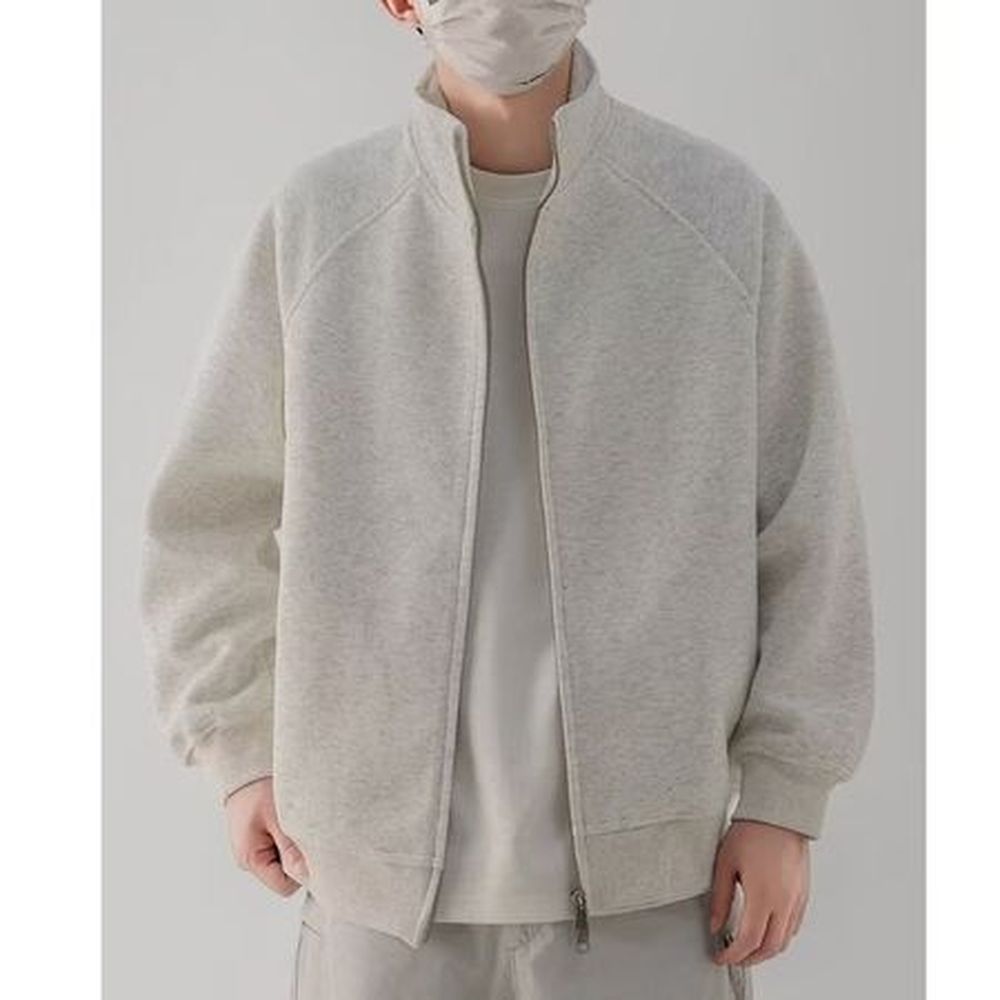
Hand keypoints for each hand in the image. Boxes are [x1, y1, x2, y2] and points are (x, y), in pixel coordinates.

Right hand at [223, 776, 308, 895]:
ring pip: (285, 861)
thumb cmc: (259, 789)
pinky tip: (288, 818)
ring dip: (294, 845)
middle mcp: (249, 860)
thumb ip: (293, 849)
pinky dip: (289, 836)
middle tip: (301, 828)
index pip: (285, 886)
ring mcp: (254, 850)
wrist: (244, 766)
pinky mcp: (260, 840)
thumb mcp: (280, 818)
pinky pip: (281, 848)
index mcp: (250, 859)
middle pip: (286, 875)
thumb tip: (310, 876)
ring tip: (292, 819)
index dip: (302, 872)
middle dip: (298, 857)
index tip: (312, 848)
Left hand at [709, 819, 809, 966]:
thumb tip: (716, 925)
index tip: (720, 957)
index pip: (749, 941)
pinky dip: (780, 936)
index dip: (733, 955)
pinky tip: (766, 929)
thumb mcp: (725, 864)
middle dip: (750, 959)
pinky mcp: (803, 893)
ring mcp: (797, 899)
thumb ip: (720, 899)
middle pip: (770, 947)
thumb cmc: (752, 832)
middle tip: (733, 957)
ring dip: (766, 950)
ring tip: (747, 946)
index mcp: (763, 896)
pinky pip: (794, 925)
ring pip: (785, 940)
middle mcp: (784, 902)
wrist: (779, 813)